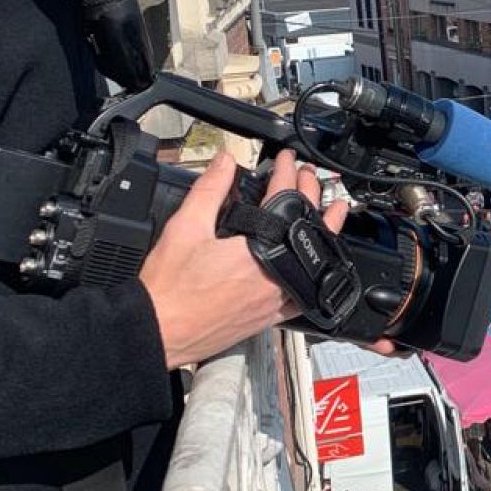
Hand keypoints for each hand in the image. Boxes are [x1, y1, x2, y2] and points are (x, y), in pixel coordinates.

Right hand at [142, 150, 355, 368]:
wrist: (157, 331)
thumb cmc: (168, 289)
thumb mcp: (185, 228)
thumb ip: (210, 190)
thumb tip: (225, 162)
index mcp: (257, 251)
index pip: (282, 200)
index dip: (286, 173)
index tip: (287, 159)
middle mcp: (274, 277)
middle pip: (304, 227)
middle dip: (309, 195)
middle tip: (307, 176)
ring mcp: (275, 301)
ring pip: (312, 261)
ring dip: (322, 232)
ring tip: (333, 212)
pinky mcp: (269, 318)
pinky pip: (303, 293)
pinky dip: (312, 273)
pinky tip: (314, 264)